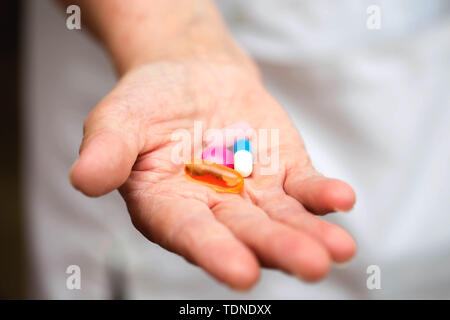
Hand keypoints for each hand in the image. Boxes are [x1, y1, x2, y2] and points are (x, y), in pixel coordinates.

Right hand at [70, 55, 355, 289]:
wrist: (190, 77)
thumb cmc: (148, 103)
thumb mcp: (118, 119)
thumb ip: (107, 150)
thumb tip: (85, 178)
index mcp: (168, 207)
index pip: (191, 235)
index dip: (214, 252)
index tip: (242, 272)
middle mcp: (214, 211)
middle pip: (248, 234)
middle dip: (278, 250)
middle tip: (311, 266)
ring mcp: (253, 194)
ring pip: (283, 219)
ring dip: (311, 234)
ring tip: (338, 249)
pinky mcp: (282, 172)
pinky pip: (304, 188)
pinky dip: (322, 194)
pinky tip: (340, 199)